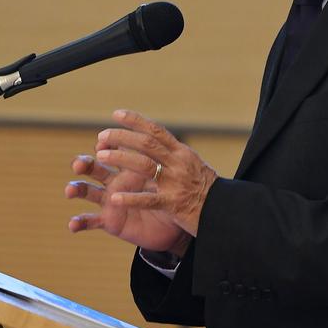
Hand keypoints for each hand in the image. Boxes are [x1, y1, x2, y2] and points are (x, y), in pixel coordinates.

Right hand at [66, 152, 189, 253]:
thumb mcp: (165, 176)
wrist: (174, 225)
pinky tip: (72, 224)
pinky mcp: (108, 220)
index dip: (103, 145)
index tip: (101, 142)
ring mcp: (109, 200)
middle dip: (84, 163)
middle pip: (94, 167)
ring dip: (76, 189)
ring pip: (87, 191)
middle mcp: (114, 181)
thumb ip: (157, 163)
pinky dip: (80, 222)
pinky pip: (91, 220)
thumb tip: (155, 143)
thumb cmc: (169, 195)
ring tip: (69, 190)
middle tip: (79, 164)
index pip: (111, 150)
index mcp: (128, 167)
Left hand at [93, 109, 216, 237]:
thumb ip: (173, 155)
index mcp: (182, 153)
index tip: (116, 114)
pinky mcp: (174, 204)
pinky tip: (115, 198)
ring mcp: (176, 183)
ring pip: (145, 165)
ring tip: (101, 156)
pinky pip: (149, 199)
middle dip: (121, 137)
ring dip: (121, 158)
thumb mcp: (193, 166)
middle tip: (101, 137)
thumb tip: (152, 140)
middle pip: (146, 144)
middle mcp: (179, 164)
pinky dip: (131, 198)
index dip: (135, 121)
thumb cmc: (207, 190)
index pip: (156, 131)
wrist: (226, 213)